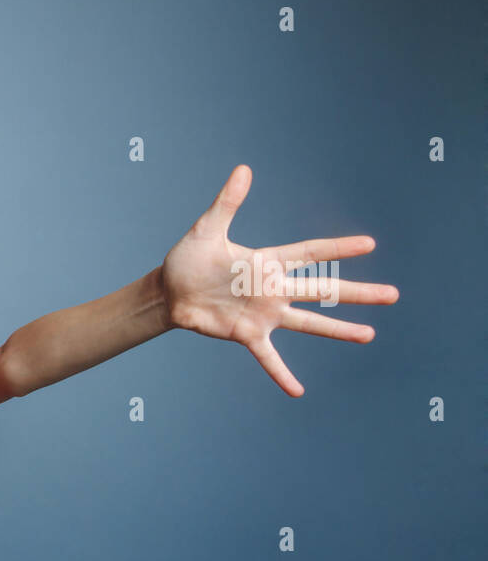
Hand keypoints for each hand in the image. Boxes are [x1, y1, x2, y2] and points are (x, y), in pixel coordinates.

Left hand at [160, 165, 399, 396]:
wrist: (168, 292)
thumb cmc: (187, 259)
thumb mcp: (207, 230)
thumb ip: (227, 202)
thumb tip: (243, 169)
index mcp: (267, 263)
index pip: (311, 253)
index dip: (339, 249)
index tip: (370, 245)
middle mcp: (273, 289)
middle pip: (324, 290)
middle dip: (358, 293)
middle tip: (392, 294)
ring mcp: (264, 314)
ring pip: (309, 323)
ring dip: (338, 330)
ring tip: (369, 335)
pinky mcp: (247, 335)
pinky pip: (269, 358)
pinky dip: (281, 374)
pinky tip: (297, 391)